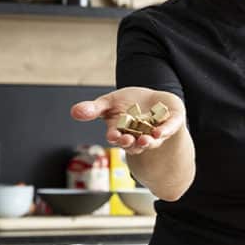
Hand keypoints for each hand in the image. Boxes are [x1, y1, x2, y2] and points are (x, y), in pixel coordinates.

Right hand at [70, 87, 185, 155]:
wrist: (154, 100)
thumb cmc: (128, 103)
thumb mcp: (108, 103)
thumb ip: (93, 109)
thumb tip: (74, 111)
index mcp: (122, 133)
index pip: (117, 138)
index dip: (115, 137)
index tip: (112, 135)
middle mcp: (138, 136)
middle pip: (133, 143)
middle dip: (130, 142)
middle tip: (127, 140)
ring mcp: (155, 131)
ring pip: (151, 141)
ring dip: (148, 141)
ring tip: (145, 140)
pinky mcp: (170, 124)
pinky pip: (168, 129)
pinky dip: (164, 131)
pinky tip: (159, 132)